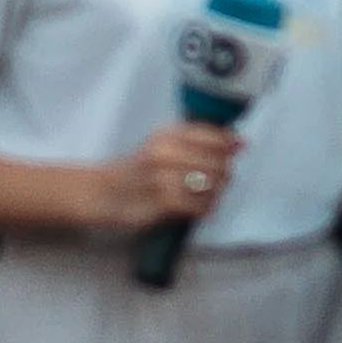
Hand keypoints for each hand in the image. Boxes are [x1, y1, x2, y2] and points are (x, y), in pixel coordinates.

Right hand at [87, 121, 239, 239]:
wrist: (103, 192)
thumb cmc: (138, 169)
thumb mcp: (161, 144)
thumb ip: (197, 142)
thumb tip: (238, 143)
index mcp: (167, 134)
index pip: (212, 136)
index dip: (229, 144)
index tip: (238, 149)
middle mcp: (164, 152)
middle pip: (216, 162)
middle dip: (225, 172)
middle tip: (223, 179)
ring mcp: (162, 178)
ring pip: (210, 184)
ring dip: (217, 192)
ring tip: (212, 195)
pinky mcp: (160, 202)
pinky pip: (197, 205)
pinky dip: (206, 208)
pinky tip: (203, 209)